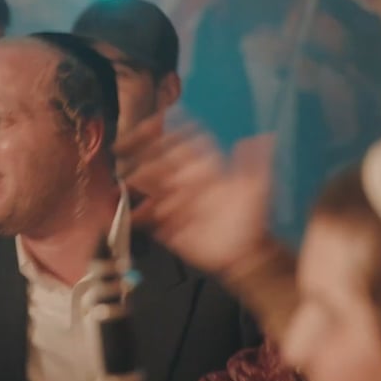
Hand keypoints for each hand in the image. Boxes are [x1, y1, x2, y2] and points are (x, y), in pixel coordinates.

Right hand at [115, 113, 276, 277]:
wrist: (245, 255)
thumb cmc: (252, 219)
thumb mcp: (258, 188)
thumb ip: (255, 164)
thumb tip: (263, 137)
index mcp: (203, 171)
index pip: (179, 146)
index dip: (165, 133)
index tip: (148, 124)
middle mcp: (186, 184)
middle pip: (157, 166)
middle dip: (138, 159)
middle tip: (121, 155)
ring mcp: (175, 205)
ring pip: (148, 190)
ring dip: (132, 187)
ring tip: (118, 189)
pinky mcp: (169, 226)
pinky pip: (148, 218)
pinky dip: (135, 216)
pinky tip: (125, 217)